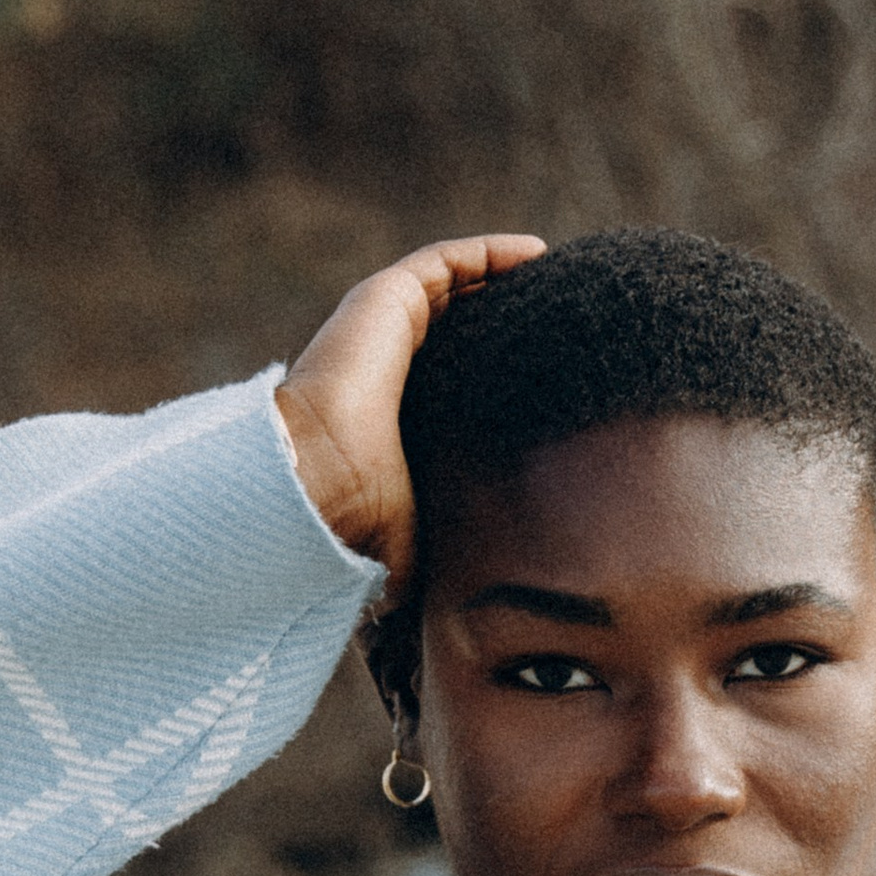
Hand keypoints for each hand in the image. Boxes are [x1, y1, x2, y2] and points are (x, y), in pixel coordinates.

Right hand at [274, 232, 544, 595]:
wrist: (314, 488)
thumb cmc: (357, 523)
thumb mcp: (417, 539)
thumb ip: (442, 556)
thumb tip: (469, 622)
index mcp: (392, 415)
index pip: (449, 378)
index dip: (495, 369)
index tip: (546, 373)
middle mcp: (385, 367)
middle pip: (453, 326)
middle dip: (503, 317)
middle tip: (560, 320)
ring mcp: (380, 330)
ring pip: (449, 287)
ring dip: (500, 278)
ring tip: (555, 278)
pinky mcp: (381, 302)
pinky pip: (444, 263)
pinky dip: (488, 254)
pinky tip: (536, 254)